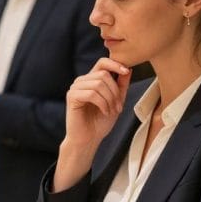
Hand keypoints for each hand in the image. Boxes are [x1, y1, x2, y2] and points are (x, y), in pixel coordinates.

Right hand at [52, 59, 130, 192]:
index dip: (115, 64)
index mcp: (91, 79)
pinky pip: (92, 93)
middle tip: (119, 107)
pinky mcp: (72, 97)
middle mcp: (82, 81)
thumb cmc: (100, 122)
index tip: (127, 71)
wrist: (88, 139)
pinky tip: (104, 112)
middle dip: (115, 91)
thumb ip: (121, 86)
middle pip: (103, 74)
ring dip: (110, 99)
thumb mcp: (116, 102)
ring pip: (98, 83)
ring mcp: (75, 88)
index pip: (103, 62)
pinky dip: (102, 103)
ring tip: (112, 111)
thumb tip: (128, 69)